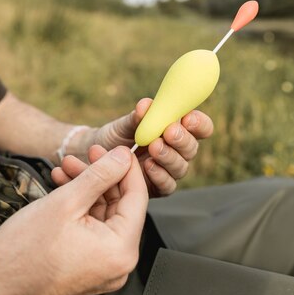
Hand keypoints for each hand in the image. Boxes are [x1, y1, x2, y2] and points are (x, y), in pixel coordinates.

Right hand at [0, 146, 147, 294]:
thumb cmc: (24, 254)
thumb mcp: (66, 202)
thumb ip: (100, 176)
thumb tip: (122, 157)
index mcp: (121, 250)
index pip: (138, 198)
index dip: (126, 168)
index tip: (117, 148)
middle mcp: (119, 264)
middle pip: (121, 206)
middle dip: (101, 176)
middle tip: (86, 153)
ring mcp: (105, 268)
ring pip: (105, 216)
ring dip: (88, 189)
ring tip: (66, 167)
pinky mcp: (90, 268)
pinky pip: (94, 231)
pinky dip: (81, 208)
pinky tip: (64, 187)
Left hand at [78, 99, 213, 197]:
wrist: (93, 157)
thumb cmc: (114, 137)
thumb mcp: (123, 125)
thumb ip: (137, 117)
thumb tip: (146, 105)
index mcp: (177, 130)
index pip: (200, 128)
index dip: (199, 123)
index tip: (187, 118)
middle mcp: (177, 152)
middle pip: (192, 148)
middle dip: (182, 139)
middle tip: (169, 132)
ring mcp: (168, 171)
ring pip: (180, 167)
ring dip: (169, 156)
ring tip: (154, 147)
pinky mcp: (157, 189)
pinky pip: (167, 186)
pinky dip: (159, 175)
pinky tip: (148, 165)